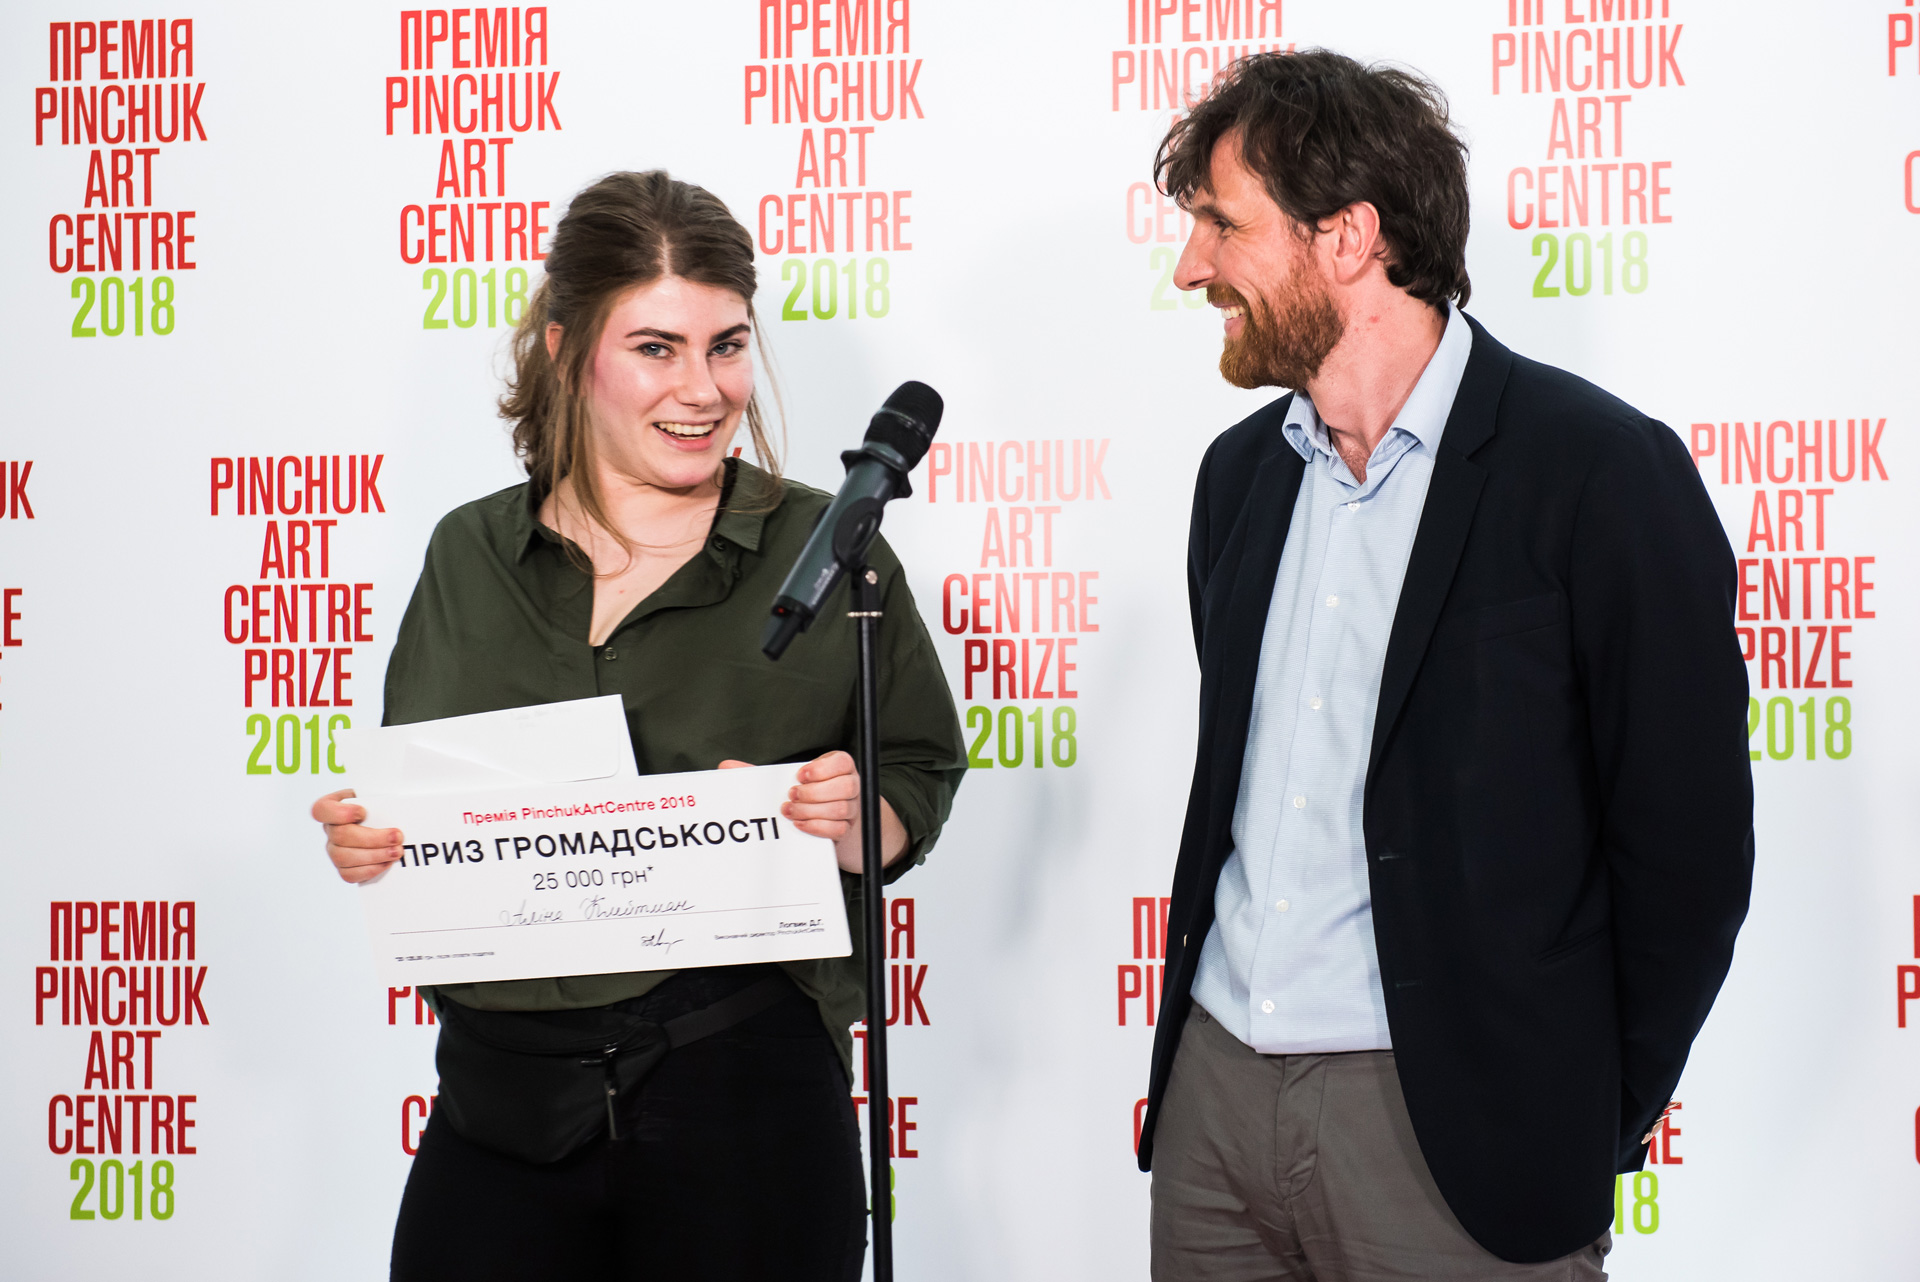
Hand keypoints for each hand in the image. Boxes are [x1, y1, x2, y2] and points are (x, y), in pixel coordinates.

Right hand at [312, 788, 403, 883]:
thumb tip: (397, 797)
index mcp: (334, 806)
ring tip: (396, 851)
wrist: (386, 823)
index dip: (339, 813)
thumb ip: (381, 795)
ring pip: (344, 857)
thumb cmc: (381, 805)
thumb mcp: (378, 794)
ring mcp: (334, 850)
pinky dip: (370, 869)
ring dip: (375, 856)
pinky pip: (349, 874)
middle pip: (340, 836)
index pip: (322, 810)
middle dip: (372, 838)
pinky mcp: (343, 868)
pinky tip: (387, 863)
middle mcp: (330, 829)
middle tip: (397, 836)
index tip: (362, 812)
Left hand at [717, 752, 906, 872]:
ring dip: (812, 811)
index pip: (842, 762)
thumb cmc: (799, 793)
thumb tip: (726, 766)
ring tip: (790, 812)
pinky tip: (799, 825)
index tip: (799, 775)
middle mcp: (849, 785)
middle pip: (845, 787)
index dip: (823, 769)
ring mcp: (851, 808)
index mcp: (838, 766)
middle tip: (790, 797)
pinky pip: (838, 829)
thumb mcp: (781, 780)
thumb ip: (758, 773)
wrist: (815, 819)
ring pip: (841, 809)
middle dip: (814, 793)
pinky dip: (817, 828)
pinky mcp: (845, 829)